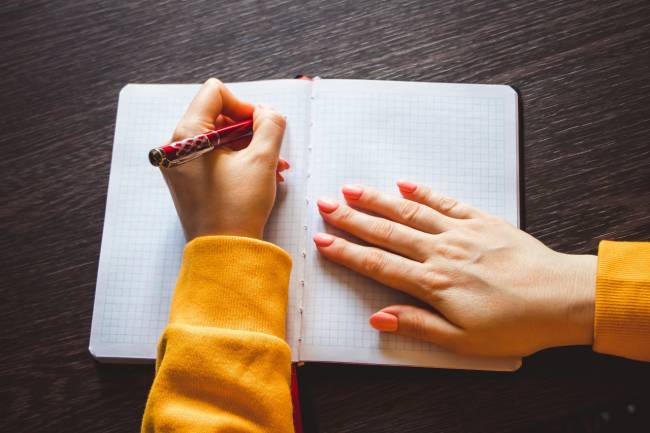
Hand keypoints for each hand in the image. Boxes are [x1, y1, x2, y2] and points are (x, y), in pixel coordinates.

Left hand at [162, 78, 287, 239]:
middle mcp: (178, 146)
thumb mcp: (262, 160)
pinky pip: (216, 157)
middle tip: (272, 148)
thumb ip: (270, 126)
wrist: (224, 252)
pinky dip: (239, 160)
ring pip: (220, 138)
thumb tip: (268, 112)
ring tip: (275, 166)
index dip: (244, 105)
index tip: (262, 125)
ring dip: (250, 146)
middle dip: (250, 129)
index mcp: (187, 135)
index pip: (215, 93)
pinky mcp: (190, 180)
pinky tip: (263, 175)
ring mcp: (182, 164)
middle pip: (218, 115)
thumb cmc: (237, 208)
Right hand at [313, 181, 596, 356]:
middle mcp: (441, 251)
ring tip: (353, 189)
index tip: (324, 240)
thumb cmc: (516, 325)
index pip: (379, 264)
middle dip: (352, 218)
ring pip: (411, 211)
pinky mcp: (482, 221)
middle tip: (326, 205)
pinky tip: (405, 182)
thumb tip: (379, 318)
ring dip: (379, 199)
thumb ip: (418, 325)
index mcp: (434, 283)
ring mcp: (461, 232)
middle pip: (387, 231)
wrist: (562, 298)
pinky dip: (424, 190)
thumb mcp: (463, 341)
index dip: (347, 252)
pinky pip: (446, 202)